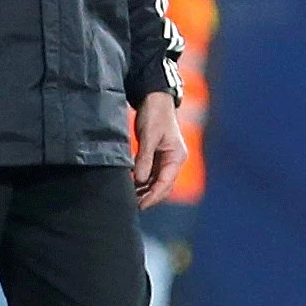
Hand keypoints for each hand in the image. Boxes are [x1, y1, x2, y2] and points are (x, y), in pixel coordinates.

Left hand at [133, 92, 186, 209]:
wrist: (155, 99)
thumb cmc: (154, 115)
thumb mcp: (148, 136)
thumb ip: (144, 158)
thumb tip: (138, 179)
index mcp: (176, 157)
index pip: (165, 183)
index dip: (153, 196)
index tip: (140, 206)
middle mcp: (174, 160)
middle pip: (163, 186)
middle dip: (149, 197)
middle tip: (132, 206)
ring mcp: (166, 158)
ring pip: (156, 181)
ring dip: (144, 190)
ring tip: (129, 198)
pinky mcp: (158, 155)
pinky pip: (151, 173)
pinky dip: (142, 181)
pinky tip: (130, 185)